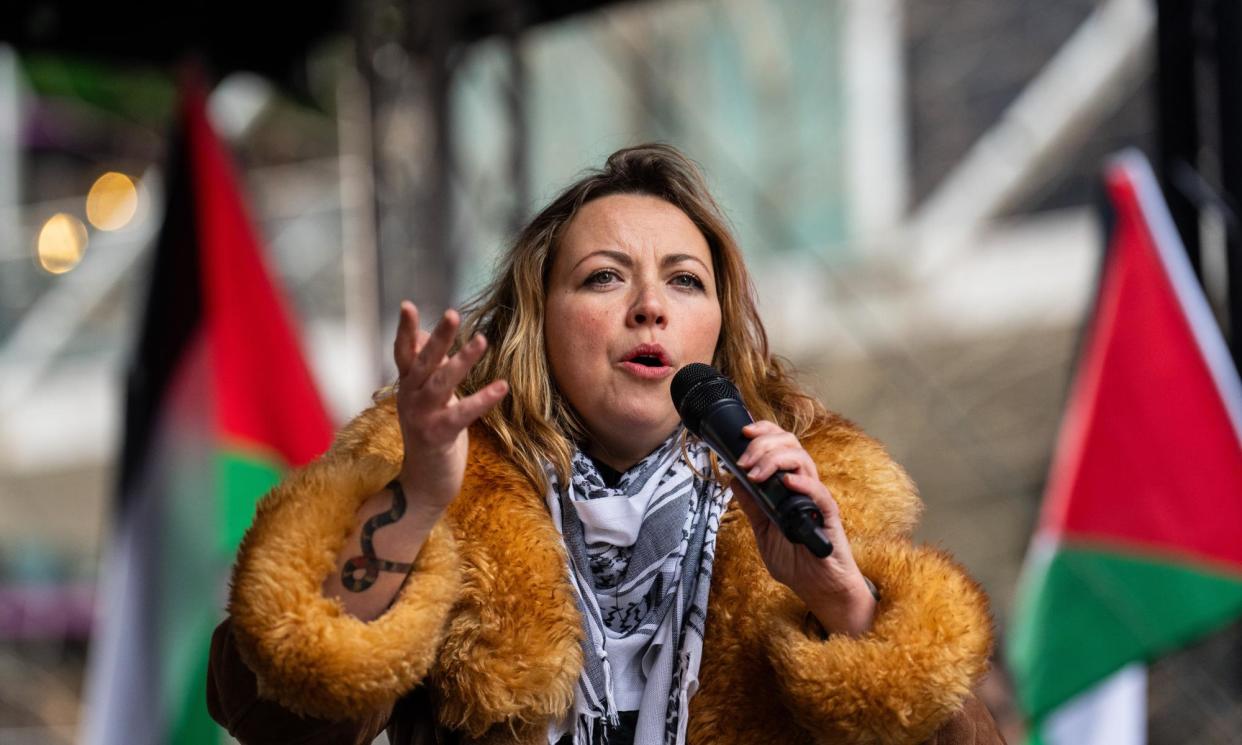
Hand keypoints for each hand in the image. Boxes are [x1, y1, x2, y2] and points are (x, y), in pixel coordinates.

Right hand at [393, 302, 507, 514]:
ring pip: (441, 383)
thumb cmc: (431, 434)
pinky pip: (462, 413)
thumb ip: (429, 367)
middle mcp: (410, 398)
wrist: (423, 483)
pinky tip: (502, 386)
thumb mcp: (427, 397)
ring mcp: (421, 417)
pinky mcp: (438, 436)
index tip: (408, 305)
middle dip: (439, 338)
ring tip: (482, 340)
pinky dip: (482, 399)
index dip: (406, 330)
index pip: (403, 353)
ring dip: (462, 361)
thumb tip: (429, 334)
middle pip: (424, 362)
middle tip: (453, 314)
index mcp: (408, 386)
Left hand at [733, 420, 875, 636]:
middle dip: (763, 444)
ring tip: (755, 475)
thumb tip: (732, 480)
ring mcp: (817, 499)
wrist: (818, 588)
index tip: (743, 433)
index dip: (764, 432)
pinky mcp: (829, 517)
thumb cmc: (796, 561)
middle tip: (744, 461)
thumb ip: (751, 505)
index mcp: (789, 485)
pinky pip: (819, 493)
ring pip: (803, 460)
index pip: (780, 445)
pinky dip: (802, 483)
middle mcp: (804, 486)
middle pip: (790, 444)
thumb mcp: (763, 530)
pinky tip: (786, 482)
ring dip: (774, 460)